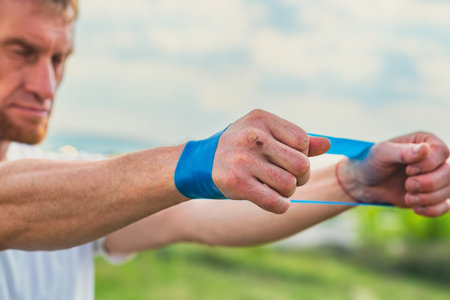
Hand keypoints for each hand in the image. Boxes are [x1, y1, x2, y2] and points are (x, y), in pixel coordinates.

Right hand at [212, 109, 329, 213]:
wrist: (203, 162)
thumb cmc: (243, 147)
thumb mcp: (265, 134)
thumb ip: (296, 140)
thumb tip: (328, 144)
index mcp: (261, 119)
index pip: (302, 141)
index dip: (302, 155)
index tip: (289, 161)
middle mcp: (252, 136)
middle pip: (300, 164)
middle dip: (300, 177)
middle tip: (288, 179)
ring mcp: (242, 159)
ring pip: (289, 185)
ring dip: (288, 192)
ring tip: (276, 188)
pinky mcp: (235, 182)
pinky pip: (274, 201)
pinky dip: (281, 206)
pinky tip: (277, 203)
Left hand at [338, 132, 449, 216]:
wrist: (364, 183)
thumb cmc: (372, 162)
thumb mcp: (381, 153)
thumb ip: (402, 152)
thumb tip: (424, 149)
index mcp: (425, 142)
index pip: (442, 152)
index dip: (427, 164)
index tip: (407, 169)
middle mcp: (435, 159)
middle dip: (429, 183)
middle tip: (408, 185)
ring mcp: (436, 178)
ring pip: (449, 191)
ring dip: (428, 198)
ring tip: (408, 197)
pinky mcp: (432, 196)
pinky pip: (445, 207)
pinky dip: (431, 210)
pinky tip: (414, 207)